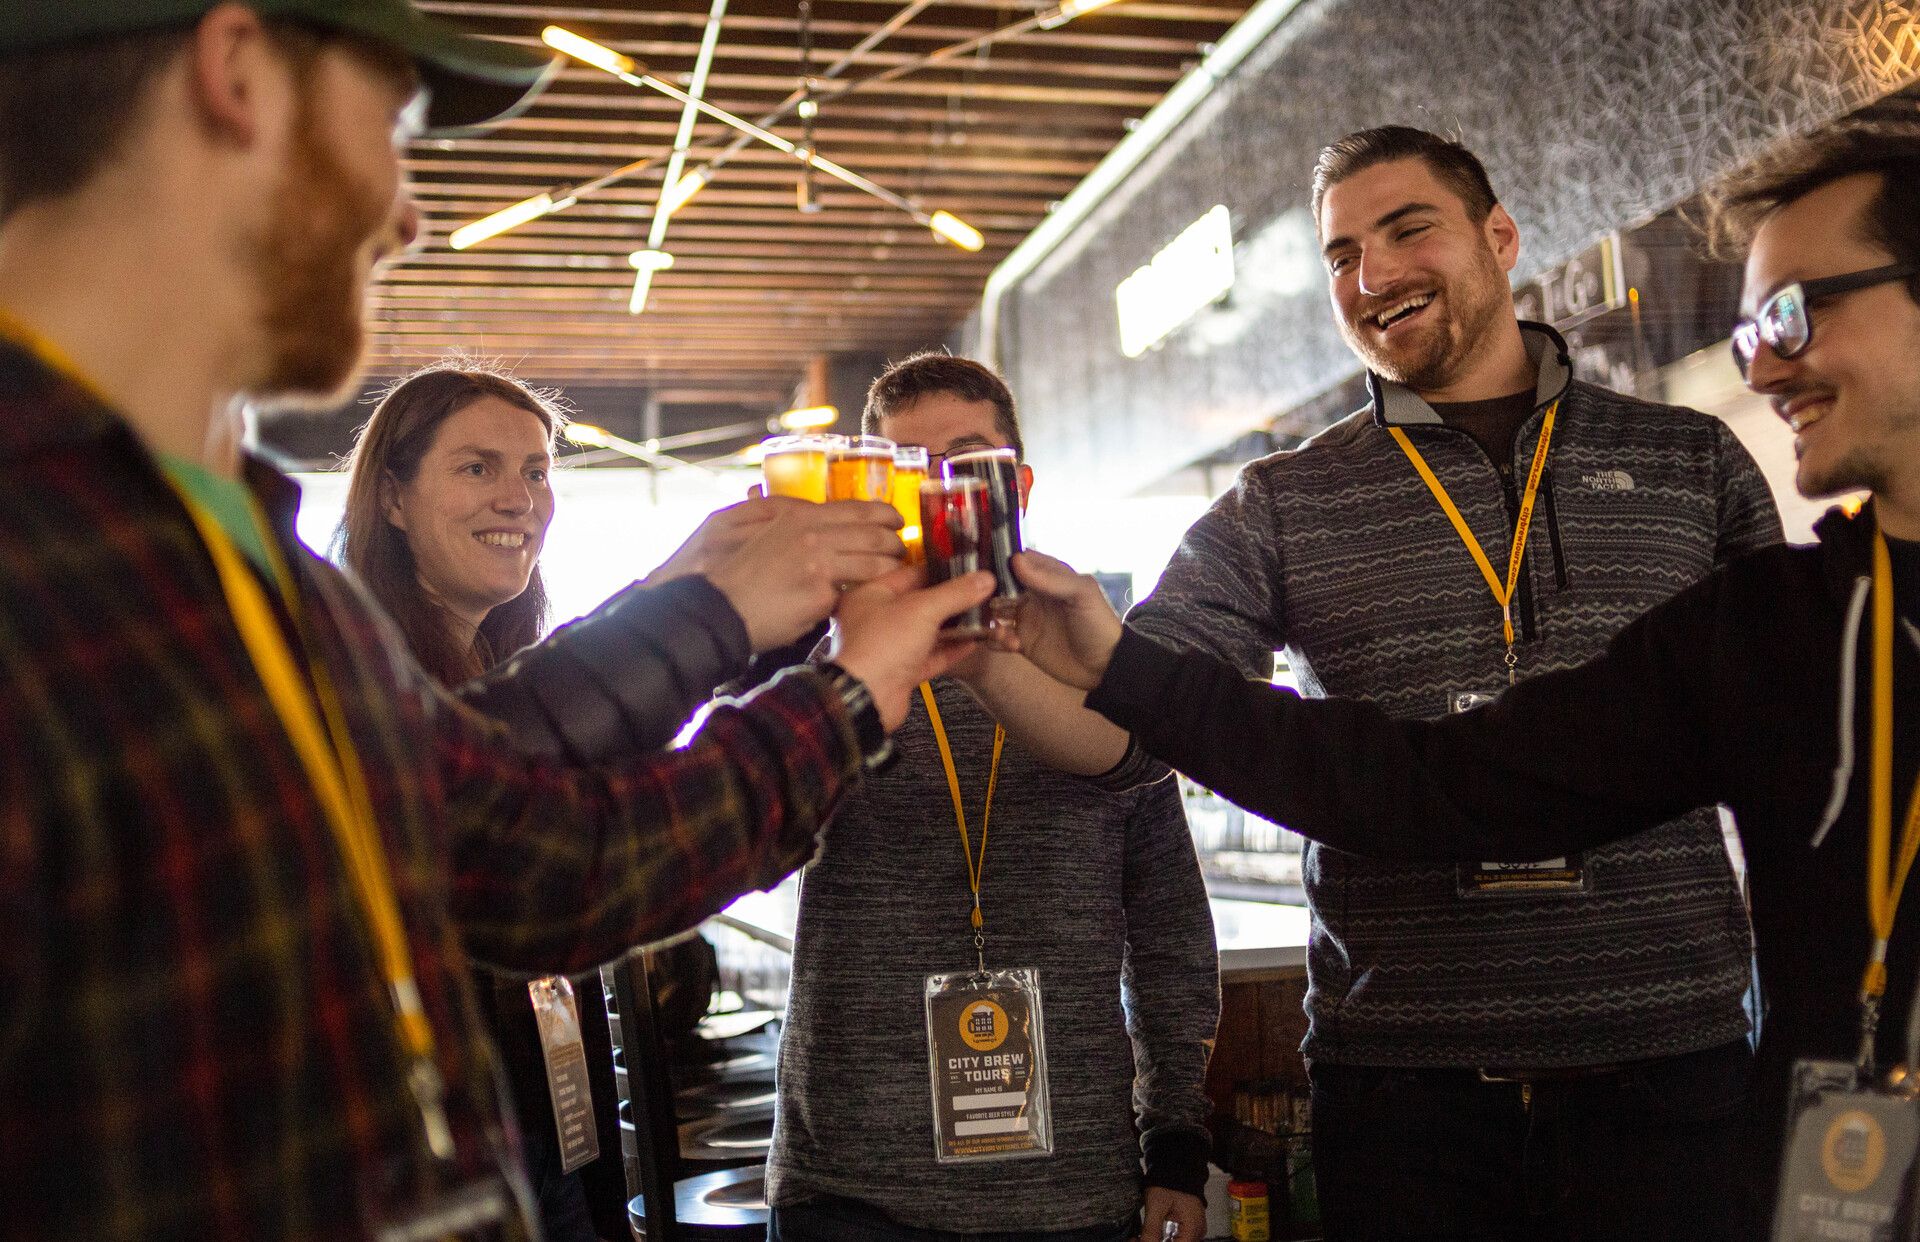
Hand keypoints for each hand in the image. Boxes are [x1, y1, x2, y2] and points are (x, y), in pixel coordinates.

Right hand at [650, 497, 904, 650]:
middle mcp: (812, 535)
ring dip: (891, 570)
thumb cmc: (741, 577)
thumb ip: (791, 522)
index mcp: (799, 517)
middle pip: (872, 533)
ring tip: (899, 576)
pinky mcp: (821, 593)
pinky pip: (852, 593)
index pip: (856, 508)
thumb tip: (808, 512)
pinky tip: (876, 600)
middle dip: (896, 543)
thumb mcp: (764, 534)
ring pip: (873, 563)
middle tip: (904, 550)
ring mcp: (818, 563)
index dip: (884, 513)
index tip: (898, 520)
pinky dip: (866, 596)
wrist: (722, 607)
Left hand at [830, 564, 995, 729]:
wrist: (869, 697)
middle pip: (922, 603)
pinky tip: (973, 641)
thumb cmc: (879, 647)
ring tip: (983, 615)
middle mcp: (879, 618)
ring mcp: (891, 645)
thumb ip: (955, 593)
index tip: (967, 567)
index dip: (940, 569)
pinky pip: (932, 655)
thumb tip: (983, 579)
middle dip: (953, 599)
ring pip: (929, 630)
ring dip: (956, 625)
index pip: (911, 573)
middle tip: (980, 591)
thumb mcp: (923, 609)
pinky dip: (952, 649)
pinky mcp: (903, 670)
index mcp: (872, 594)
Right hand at [990, 550, 1123, 691]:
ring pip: (994, 611)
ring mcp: (1025, 618)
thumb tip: (1017, 560)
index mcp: (1048, 577)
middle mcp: (1032, 594)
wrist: (1104, 668)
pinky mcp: (1020, 642)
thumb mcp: (1082, 595)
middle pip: (999, 585)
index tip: (984, 566)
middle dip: (987, 591)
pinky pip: (997, 637)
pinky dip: (995, 640)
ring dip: (989, 618)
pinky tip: (1010, 644)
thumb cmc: (1098, 624)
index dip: (1000, 560)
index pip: (1019, 560)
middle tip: (980, 598)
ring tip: (1002, 629)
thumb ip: (1052, 578)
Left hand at [1139, 1187, 1205, 1241]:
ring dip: (1159, 1241)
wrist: (1176, 1166)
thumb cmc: (1169, 1182)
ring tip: (1139, 1238)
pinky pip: (1178, 1239)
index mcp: (1193, 1227)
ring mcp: (1194, 1229)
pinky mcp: (1189, 1226)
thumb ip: (1151, 1230)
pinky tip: (1150, 1236)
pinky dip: (1164, 1239)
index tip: (1139, 1241)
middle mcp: (1197, 1231)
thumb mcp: (1156, 1205)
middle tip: (1136, 1239)